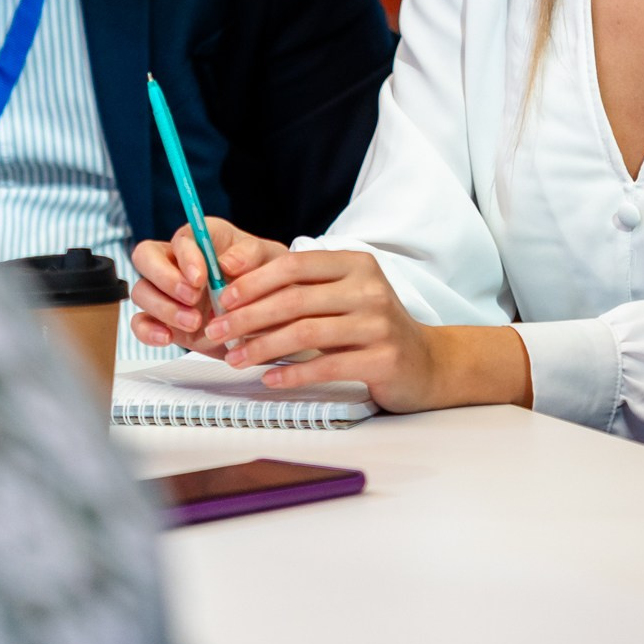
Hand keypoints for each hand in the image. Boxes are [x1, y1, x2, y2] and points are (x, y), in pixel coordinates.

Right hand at [128, 219, 285, 354]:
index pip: (181, 238)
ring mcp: (168, 291)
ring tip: (194, 322)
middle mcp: (179, 261)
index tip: (201, 277)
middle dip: (165, 279)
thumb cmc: (267, 278)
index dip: (186, 256)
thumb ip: (250, 255)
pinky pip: (141, 322)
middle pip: (146, 256)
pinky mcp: (164, 319)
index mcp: (203, 239)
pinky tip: (167, 337)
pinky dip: (148, 331)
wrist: (269, 316)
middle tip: (192, 298)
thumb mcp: (269, 260)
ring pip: (142, 291)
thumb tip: (227, 263)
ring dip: (164, 308)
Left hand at [205, 248, 526, 413]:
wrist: (427, 362)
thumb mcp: (342, 297)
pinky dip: (292, 373)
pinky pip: (327, 365)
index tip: (222, 299)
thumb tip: (236, 296)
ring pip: (306, 332)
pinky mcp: (383, 358)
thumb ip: (301, 292)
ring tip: (234, 359)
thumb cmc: (370, 328)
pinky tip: (269, 379)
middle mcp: (369, 288)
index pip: (295, 265)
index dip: (254, 281)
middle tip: (216, 332)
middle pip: (295, 299)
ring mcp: (378, 323)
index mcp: (355, 264)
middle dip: (248, 316)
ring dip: (262, 347)